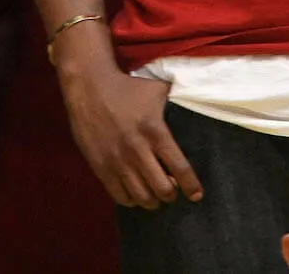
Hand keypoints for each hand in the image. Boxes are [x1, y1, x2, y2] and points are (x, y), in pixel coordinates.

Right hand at [59, 62, 202, 209]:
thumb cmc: (127, 88)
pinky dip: (132, 199)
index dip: (191, 186)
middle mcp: (137, 150)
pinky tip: (134, 191)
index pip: (180, 168)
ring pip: (142, 197)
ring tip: (154, 192)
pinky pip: (120, 196)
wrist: (89, 87)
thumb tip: (199, 101)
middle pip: (163, 189)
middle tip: (171, 188)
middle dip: (171, 194)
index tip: (196, 195)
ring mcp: (117, 161)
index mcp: (155, 131)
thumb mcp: (156, 89)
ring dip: (152, 200)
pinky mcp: (100, 166)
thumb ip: (177, 101)